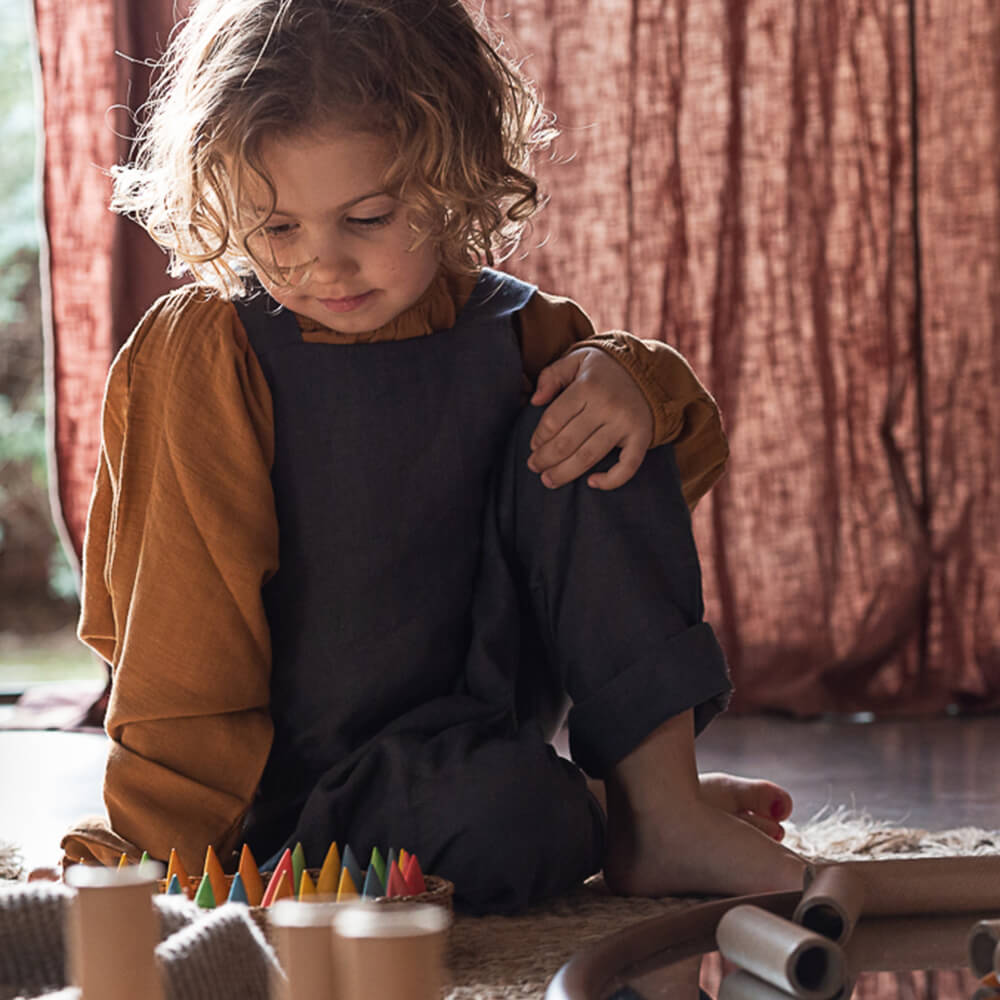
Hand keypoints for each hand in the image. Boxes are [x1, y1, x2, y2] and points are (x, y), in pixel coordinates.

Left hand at [527, 347, 653, 489]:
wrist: (649, 370)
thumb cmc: (603, 369)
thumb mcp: (576, 360)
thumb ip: (551, 376)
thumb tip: (534, 401)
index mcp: (587, 386)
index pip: (554, 420)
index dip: (539, 437)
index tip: (533, 446)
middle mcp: (607, 405)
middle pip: (567, 442)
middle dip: (545, 459)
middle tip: (534, 467)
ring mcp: (625, 423)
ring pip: (588, 456)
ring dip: (565, 473)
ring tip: (548, 481)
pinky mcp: (642, 437)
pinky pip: (627, 466)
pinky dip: (610, 480)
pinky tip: (591, 483)